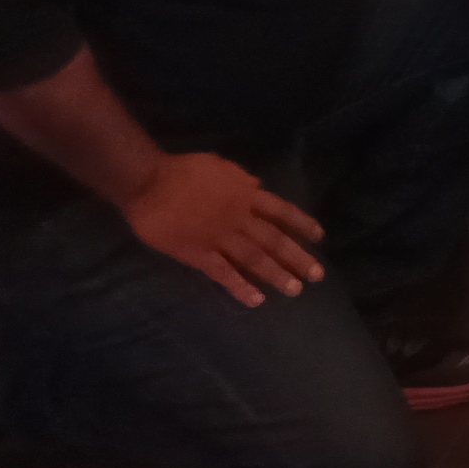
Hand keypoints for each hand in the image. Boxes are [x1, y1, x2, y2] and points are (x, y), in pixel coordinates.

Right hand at [122, 151, 322, 304]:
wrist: (149, 183)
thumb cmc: (182, 170)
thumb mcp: (220, 166)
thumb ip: (240, 179)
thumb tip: (258, 186)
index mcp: (245, 195)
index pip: (282, 211)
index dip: (302, 224)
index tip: (319, 237)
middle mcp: (240, 218)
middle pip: (275, 240)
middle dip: (298, 258)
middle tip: (318, 275)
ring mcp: (220, 238)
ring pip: (255, 259)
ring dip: (277, 275)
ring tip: (296, 290)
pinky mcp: (199, 255)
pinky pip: (224, 274)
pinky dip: (242, 287)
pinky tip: (257, 300)